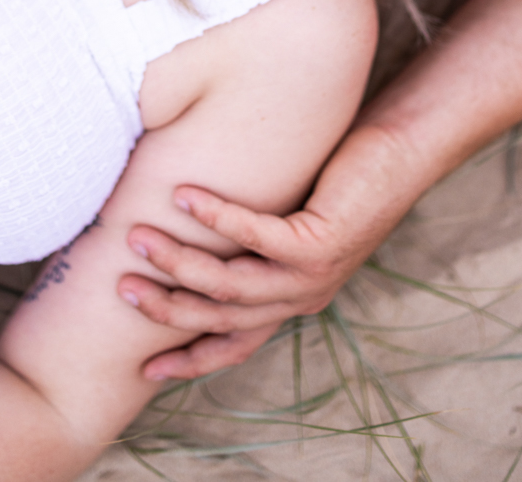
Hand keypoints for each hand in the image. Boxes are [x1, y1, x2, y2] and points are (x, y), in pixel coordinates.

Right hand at [119, 183, 384, 381]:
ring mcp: (313, 274)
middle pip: (222, 318)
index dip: (189, 360)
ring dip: (180, 262)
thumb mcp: (286, 217)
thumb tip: (182, 217)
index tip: (144, 368)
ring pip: (233, 284)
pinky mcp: (322, 240)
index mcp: (291, 299)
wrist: (400, 154)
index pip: (233, 343)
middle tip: (121, 285)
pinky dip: (217, 218)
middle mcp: (301, 297)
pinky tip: (184, 196)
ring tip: (138, 236)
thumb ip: (247, 234)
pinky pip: (258, 236)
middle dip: (167, 308)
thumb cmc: (338, 176)